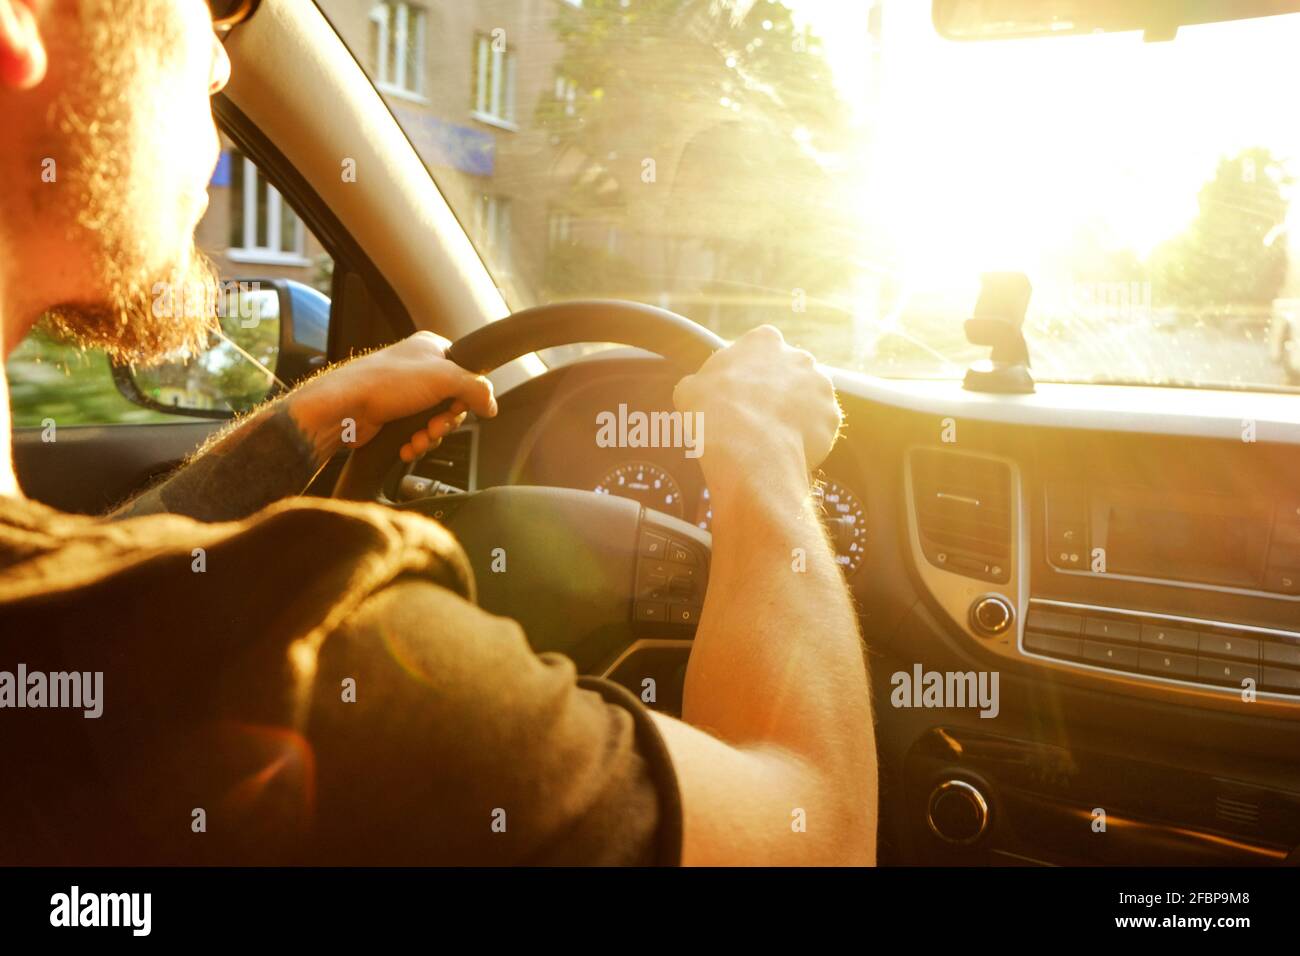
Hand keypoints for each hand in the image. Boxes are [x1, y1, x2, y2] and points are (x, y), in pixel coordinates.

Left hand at [285, 332, 497, 464]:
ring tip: (418, 438)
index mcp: (432, 349)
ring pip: (437, 422)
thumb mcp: (442, 377)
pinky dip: (416, 443)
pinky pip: (419, 433)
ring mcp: (407, 394)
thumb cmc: (382, 383)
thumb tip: (492, 404)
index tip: (461, 406)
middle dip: (445, 422)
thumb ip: (476, 388)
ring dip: (431, 436)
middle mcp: (420, 370)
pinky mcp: (395, 416)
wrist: (343, 408)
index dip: (467, 395)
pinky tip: (407, 445)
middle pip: (454, 403)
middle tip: (434, 425)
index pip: (467, 373)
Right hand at [673, 325, 839, 491]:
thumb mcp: (689, 389)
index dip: (751, 371)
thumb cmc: (715, 415)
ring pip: (809, 399)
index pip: (762, 347)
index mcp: (764, 341)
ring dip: (796, 412)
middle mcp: (799, 356)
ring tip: (773, 436)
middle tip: (758, 415)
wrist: (748, 449)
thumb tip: (696, 390)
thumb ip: (701, 382)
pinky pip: (820, 427)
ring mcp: (820, 386)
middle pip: (790, 371)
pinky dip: (808, 437)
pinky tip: (788, 448)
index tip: (743, 390)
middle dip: (779, 390)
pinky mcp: (832, 417)